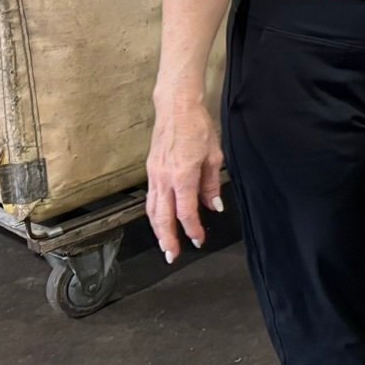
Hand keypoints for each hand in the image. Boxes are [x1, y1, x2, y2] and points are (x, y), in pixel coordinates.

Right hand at [145, 97, 224, 263]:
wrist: (176, 108)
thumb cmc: (198, 128)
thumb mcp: (214, 156)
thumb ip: (211, 184)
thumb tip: (213, 205)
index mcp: (183, 175)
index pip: (186, 211)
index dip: (192, 229)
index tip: (199, 239)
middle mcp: (164, 178)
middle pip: (162, 217)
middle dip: (167, 238)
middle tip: (172, 255)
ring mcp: (154, 175)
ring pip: (152, 209)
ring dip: (157, 229)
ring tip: (164, 244)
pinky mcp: (150, 170)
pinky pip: (150, 198)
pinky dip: (154, 213)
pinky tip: (160, 220)